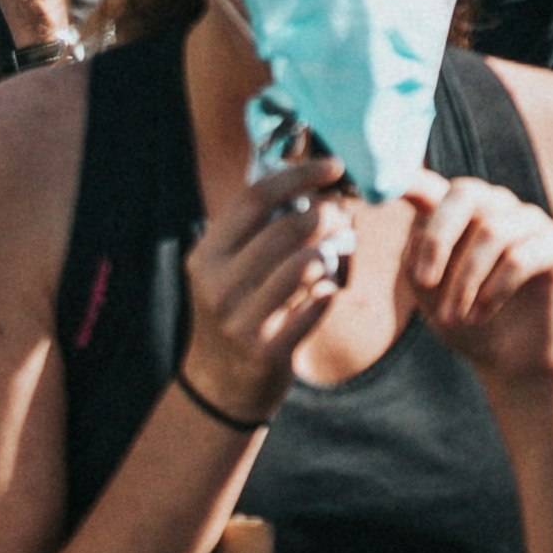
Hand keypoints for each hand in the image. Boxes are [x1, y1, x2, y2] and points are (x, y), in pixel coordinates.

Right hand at [177, 149, 352, 425]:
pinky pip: (312, 310)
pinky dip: (327, 293)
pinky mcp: (265, 351)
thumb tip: (302, 179)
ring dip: (330, 249)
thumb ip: (254, 231)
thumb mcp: (226, 269)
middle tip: (345, 211)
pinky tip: (329, 290)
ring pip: (302, 265)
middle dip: (325, 213)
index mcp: (207, 255)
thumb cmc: (233, 312)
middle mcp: (217, 285)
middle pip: (284, 229)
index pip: (254, 199)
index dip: (297, 175)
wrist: (218, 386)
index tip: (334, 165)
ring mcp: (239, 320)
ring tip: (341, 245)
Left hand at [401, 171, 552, 407]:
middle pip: (465, 194)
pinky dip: (493, 291)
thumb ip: (417, 260)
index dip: (411, 178)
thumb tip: (419, 231)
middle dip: (439, 238)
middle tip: (425, 281)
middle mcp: (493, 204)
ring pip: (491, 232)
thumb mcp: (428, 294)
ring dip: (465, 281)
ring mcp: (526, 220)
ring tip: (453, 317)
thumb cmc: (463, 318)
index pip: (432, 184)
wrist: (509, 357)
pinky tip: (480, 315)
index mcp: (456, 210)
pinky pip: (518, 258)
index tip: (386, 183)